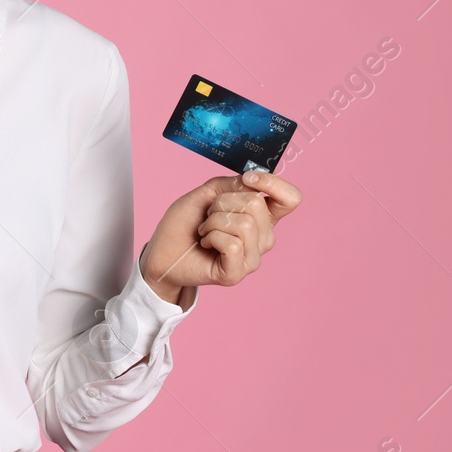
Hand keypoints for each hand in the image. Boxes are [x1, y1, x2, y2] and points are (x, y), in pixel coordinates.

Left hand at [140, 170, 302, 296]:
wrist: (161, 250)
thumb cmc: (185, 223)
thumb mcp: (207, 193)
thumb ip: (232, 184)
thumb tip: (251, 182)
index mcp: (262, 217)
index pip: (290, 198)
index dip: (272, 183)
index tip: (247, 178)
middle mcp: (263, 238)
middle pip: (257, 205)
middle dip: (222, 203)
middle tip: (208, 216)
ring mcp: (252, 258)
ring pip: (244, 224)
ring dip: (214, 221)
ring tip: (205, 231)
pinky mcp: (236, 273)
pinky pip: (233, 245)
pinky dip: (211, 237)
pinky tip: (205, 243)